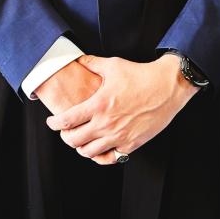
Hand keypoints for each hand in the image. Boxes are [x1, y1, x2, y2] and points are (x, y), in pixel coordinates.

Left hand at [45, 54, 198, 164]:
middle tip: (66, 132)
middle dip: (65, 137)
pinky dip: (101, 156)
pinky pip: (110, 158)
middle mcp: (106, 124)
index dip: (54, 124)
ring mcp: (119, 136)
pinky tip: (100, 148)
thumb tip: (78, 60)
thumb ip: (91, 63)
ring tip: (81, 141)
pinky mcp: (132, 144)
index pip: (66, 121)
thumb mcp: (113, 65)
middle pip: (74, 140)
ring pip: (89, 153)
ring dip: (81, 148)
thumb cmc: (141, 75)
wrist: (167, 87)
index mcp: (98, 105)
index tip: (52, 122)